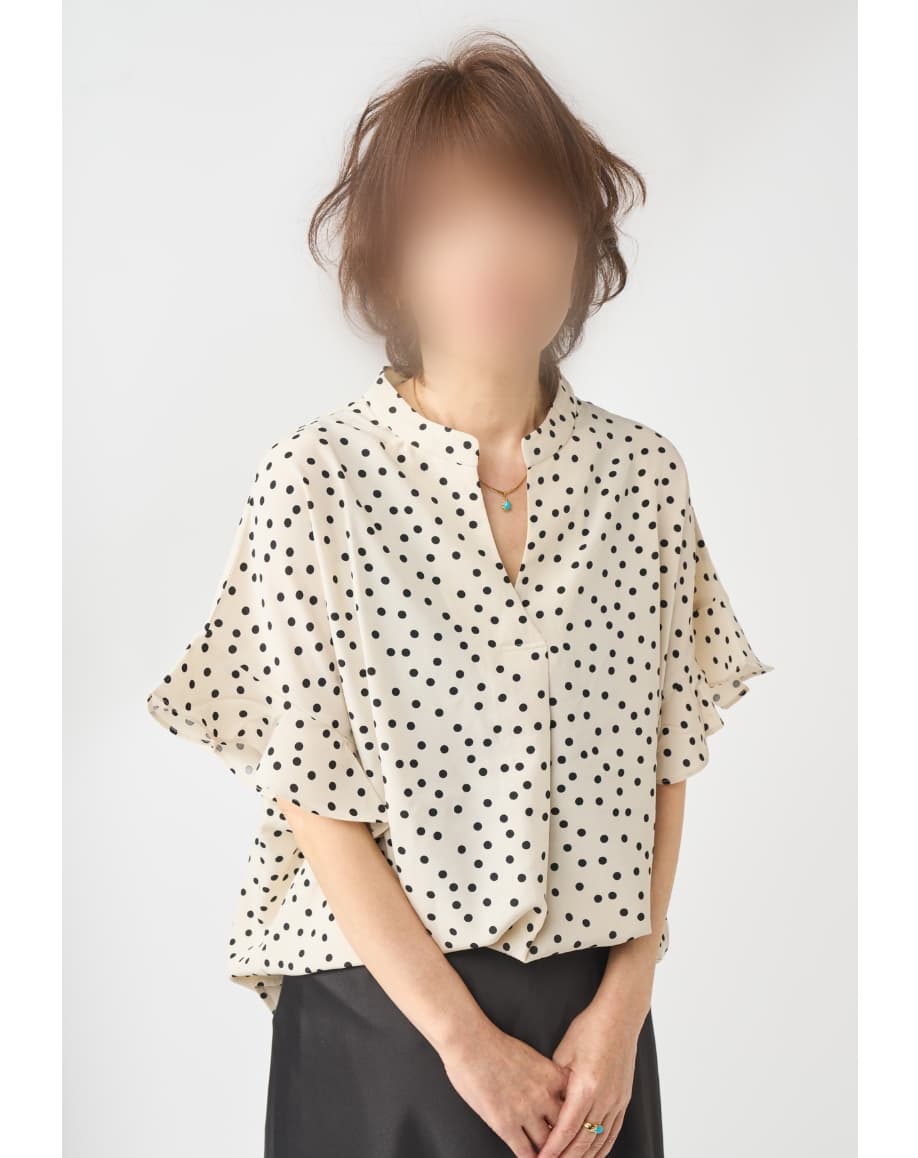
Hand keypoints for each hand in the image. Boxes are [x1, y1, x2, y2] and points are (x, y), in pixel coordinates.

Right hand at [441, 1021, 567, 1157]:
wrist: (469, 1042)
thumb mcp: (531, 1055)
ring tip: (548, 1155)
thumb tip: (549, 1090)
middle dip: (564, 1138)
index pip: (575, 1104)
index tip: (576, 1127)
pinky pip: (525, 1152)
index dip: (575, 1118)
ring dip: (548, 1152)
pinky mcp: (506, 1124)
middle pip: (565, 1127)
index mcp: (552, 1075)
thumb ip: (544, 1075)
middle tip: (565, 1146)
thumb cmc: (494, 1044)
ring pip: (547, 1144)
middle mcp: (543, 1095)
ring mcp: (525, 1111)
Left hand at [537, 1003, 644, 1157]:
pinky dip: (602, 1148)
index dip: (553, 1148)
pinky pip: (613, 1132)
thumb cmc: (590, 1029)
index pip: (567, 1128)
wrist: (620, 1017)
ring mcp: (617, 1101)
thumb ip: (556, 1081)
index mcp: (586, 1087)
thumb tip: (547, 1103)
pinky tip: (593, 1155)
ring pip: (600, 1142)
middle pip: (584, 1142)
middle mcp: (604, 1099)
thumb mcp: (564, 1052)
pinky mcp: (623, 1099)